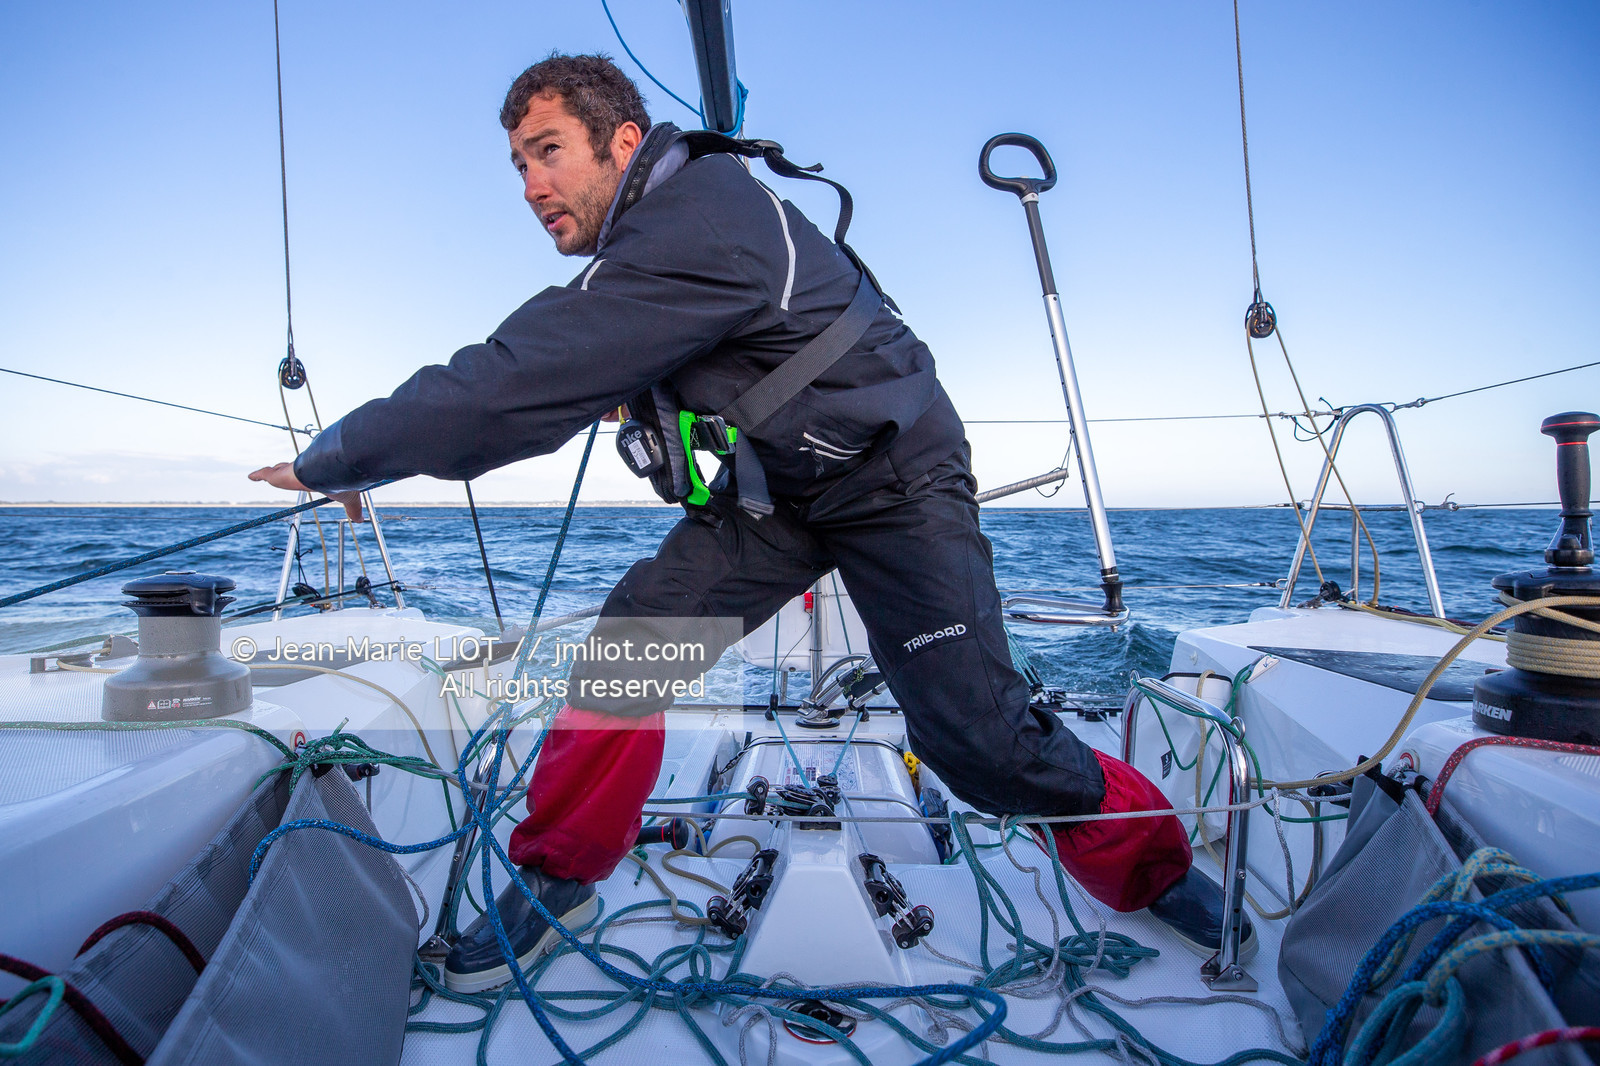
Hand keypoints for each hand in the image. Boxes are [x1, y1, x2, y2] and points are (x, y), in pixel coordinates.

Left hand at [249, 462, 364, 521]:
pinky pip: (266, 474)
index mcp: (316, 475)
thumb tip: (361, 520)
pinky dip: (258, 475)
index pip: (307, 473)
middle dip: (286, 469)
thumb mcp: (348, 499)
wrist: (330, 473)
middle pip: (291, 469)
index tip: (300, 477)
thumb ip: (352, 509)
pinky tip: (251, 477)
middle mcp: (302, 471)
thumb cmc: (340, 484)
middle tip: (281, 469)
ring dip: (274, 471)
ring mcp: (289, 472)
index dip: (302, 475)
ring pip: (279, 470)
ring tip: (266, 472)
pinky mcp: (279, 476)